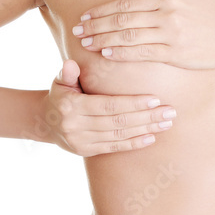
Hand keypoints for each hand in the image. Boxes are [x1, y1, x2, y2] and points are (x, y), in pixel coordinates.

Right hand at [40, 59, 176, 155]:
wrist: (45, 122)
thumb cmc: (60, 95)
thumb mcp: (60, 82)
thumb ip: (68, 73)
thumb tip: (71, 63)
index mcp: (72, 106)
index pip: (108, 105)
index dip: (132, 103)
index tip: (155, 99)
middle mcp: (76, 126)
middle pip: (118, 122)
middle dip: (147, 117)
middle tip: (170, 111)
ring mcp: (81, 141)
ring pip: (119, 136)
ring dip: (145, 130)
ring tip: (166, 123)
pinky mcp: (86, 152)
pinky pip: (114, 148)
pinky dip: (134, 143)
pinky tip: (152, 137)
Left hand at [72, 0, 214, 69]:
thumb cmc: (214, 12)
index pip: (127, 3)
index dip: (103, 10)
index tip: (86, 15)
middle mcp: (167, 15)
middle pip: (123, 19)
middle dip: (97, 25)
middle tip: (77, 30)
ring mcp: (171, 35)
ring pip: (129, 37)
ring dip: (104, 39)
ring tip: (86, 42)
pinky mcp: (176, 54)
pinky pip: (143, 53)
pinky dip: (123, 53)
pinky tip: (108, 53)